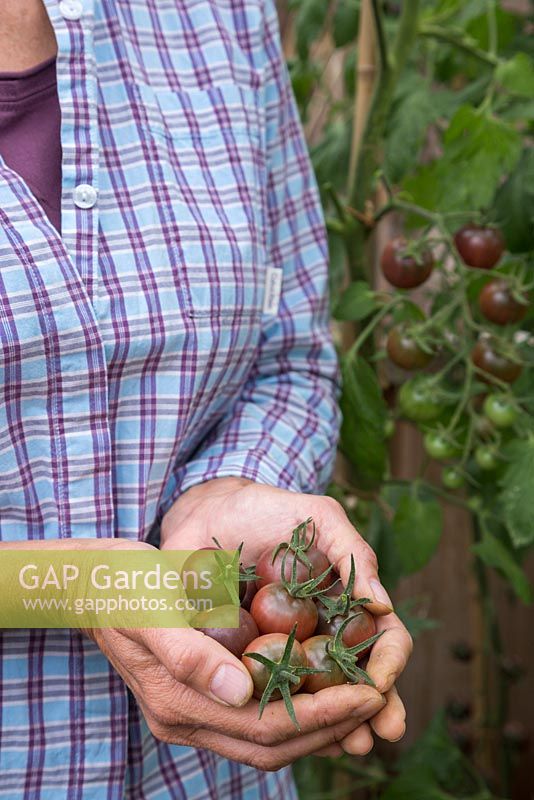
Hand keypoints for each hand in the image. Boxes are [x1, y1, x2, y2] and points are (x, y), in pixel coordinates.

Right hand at [0, 537, 385, 767]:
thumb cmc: (123, 586)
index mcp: (176, 703)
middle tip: (378, 696)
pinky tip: (321, 686)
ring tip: (361, 697)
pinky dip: (294, 709)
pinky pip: (254, 718)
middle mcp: (185, 719)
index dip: (321, 715)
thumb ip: (189, 653)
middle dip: (330, 725)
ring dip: (318, 724)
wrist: (94, 582)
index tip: (367, 692)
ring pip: (266, 739)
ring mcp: (191, 711)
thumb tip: (239, 692)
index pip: (263, 727)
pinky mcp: (198, 695)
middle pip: (271, 744)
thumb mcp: (150, 609)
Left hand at [161, 478, 412, 753]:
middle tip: (381, 731)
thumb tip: (383, 606)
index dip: (389, 662)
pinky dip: (291, 713)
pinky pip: (273, 689)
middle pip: (358, 677)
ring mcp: (288, 645)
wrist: (212, 510)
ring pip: (320, 693)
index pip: (382, 637)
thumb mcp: (320, 519)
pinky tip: (300, 734)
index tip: (380, 682)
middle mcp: (323, 629)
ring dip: (340, 723)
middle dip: (375, 708)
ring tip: (349, 745)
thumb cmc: (271, 510)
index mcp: (346, 600)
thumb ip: (353, 552)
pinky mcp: (250, 653)